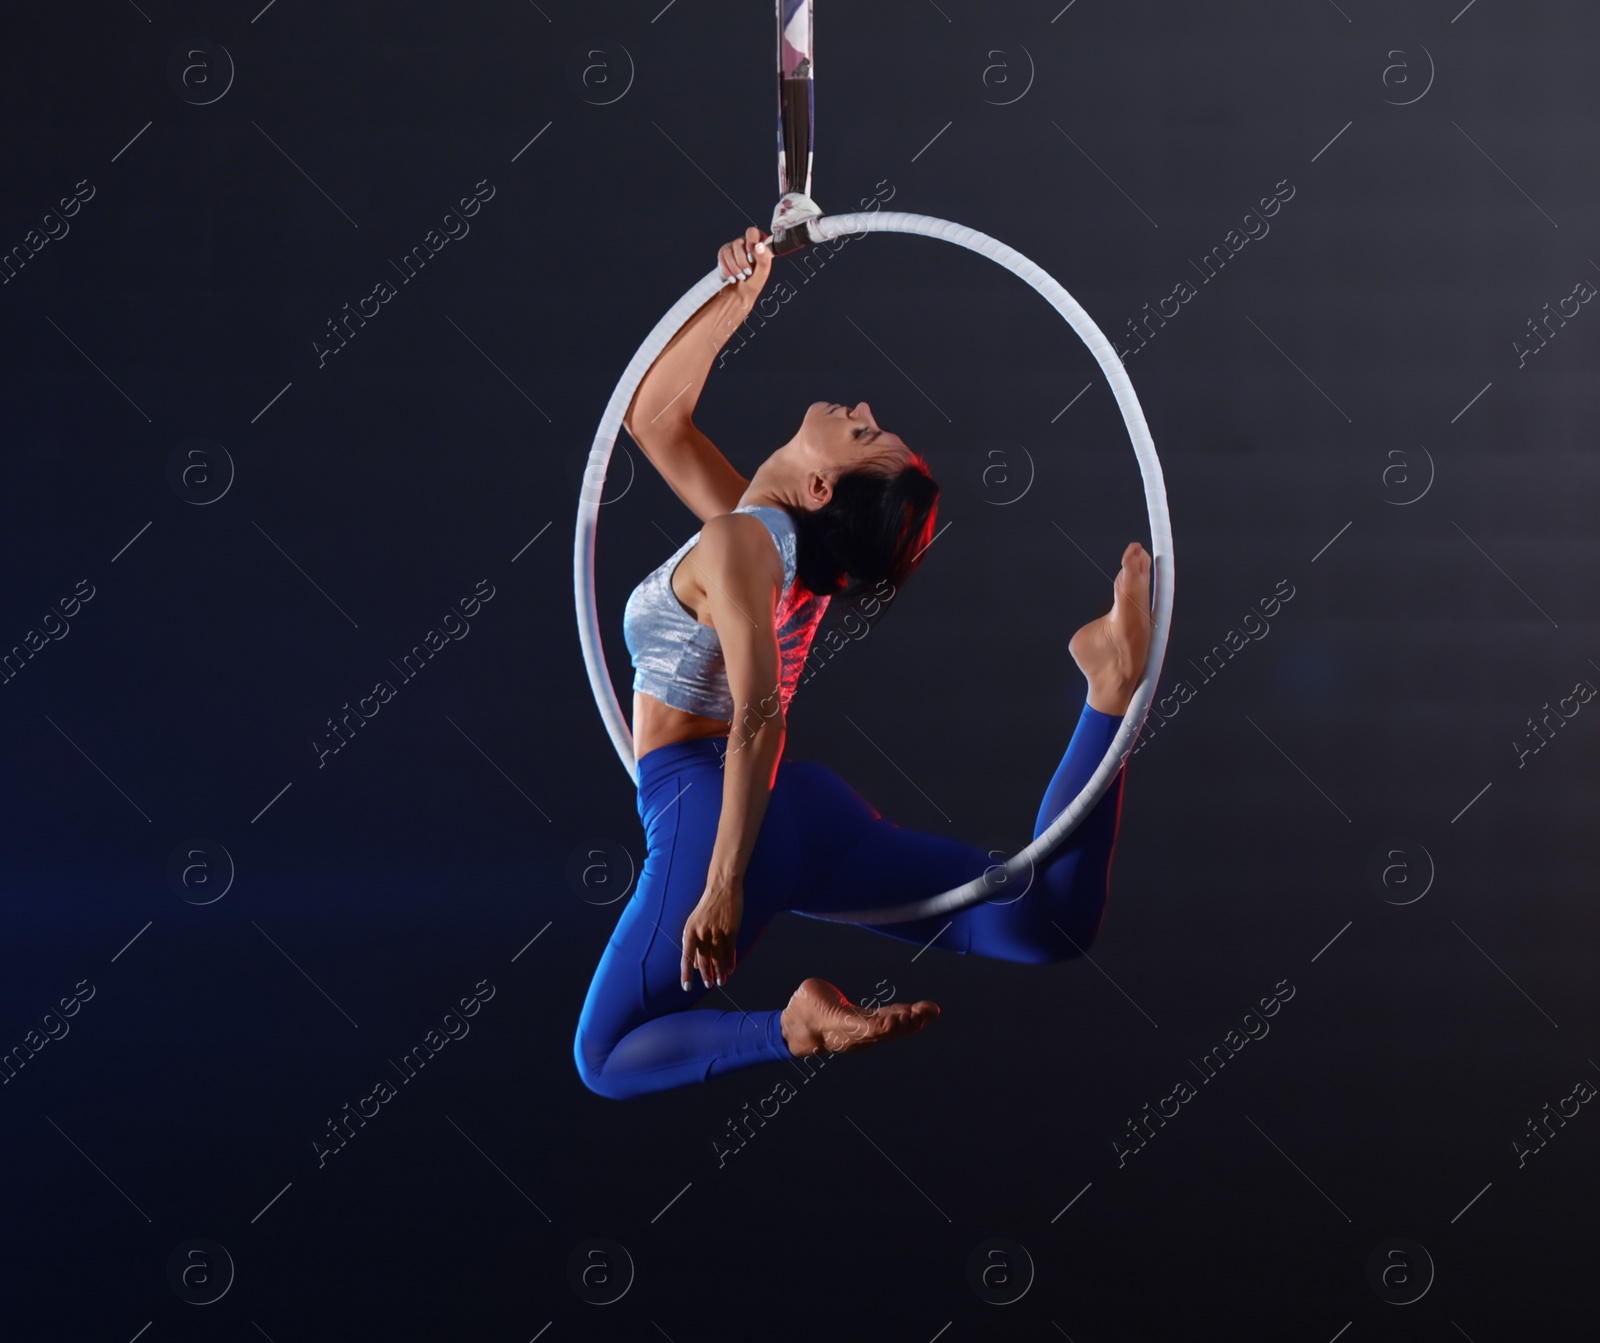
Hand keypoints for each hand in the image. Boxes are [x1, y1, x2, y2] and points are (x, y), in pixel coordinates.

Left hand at [681, 874, 743, 989]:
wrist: (722, 888)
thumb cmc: (708, 906)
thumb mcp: (695, 922)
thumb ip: (694, 942)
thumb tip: (695, 963)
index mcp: (690, 931)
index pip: (686, 957)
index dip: (686, 973)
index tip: (687, 987)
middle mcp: (702, 933)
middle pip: (703, 960)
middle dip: (705, 975)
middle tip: (708, 985)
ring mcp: (717, 932)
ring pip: (717, 958)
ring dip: (719, 972)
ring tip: (720, 982)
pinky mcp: (730, 930)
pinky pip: (730, 950)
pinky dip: (730, 962)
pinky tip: (730, 969)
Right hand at [718, 226, 771, 291]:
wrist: (740, 294)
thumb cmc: (754, 283)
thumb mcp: (763, 272)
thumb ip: (764, 259)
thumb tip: (759, 246)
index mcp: (758, 244)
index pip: (752, 232)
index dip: (751, 243)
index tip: (752, 258)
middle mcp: (745, 243)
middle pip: (738, 243)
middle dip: (742, 262)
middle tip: (748, 272)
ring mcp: (733, 248)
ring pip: (728, 251)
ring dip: (734, 268)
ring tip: (741, 277)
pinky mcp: (723, 254)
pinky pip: (721, 258)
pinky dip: (727, 271)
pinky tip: (733, 278)